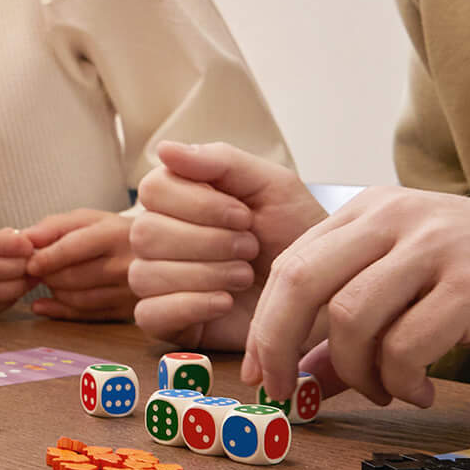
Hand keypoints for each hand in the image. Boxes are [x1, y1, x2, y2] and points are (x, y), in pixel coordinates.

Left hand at [22, 207, 135, 320]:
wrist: (158, 253)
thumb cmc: (112, 233)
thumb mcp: (88, 219)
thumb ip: (53, 226)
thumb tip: (25, 238)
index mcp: (114, 234)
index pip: (72, 249)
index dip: (45, 258)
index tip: (29, 263)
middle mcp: (126, 264)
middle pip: (72, 277)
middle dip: (47, 275)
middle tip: (36, 271)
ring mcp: (130, 290)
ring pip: (78, 299)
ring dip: (54, 291)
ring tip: (50, 280)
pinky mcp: (129, 310)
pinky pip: (87, 315)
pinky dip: (60, 311)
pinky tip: (45, 304)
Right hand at [127, 141, 325, 348]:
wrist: (325, 290)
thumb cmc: (298, 236)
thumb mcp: (272, 186)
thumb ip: (221, 161)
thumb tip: (164, 148)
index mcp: (179, 200)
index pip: (152, 190)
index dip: (198, 204)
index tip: (242, 215)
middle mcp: (161, 238)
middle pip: (145, 233)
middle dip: (207, 241)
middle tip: (250, 247)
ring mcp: (161, 281)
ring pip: (144, 274)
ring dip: (204, 274)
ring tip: (245, 276)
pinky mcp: (169, 322)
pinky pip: (149, 314)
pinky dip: (190, 305)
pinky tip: (225, 301)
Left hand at [244, 188, 469, 408]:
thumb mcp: (405, 286)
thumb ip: (348, 328)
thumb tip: (298, 382)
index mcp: (367, 210)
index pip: (290, 264)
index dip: (265, 324)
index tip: (260, 374)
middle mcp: (393, 218)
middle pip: (302, 282)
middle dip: (280, 345)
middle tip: (287, 393)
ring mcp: (432, 248)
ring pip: (350, 318)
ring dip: (356, 373)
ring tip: (385, 391)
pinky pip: (406, 346)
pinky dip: (402, 382)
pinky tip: (422, 391)